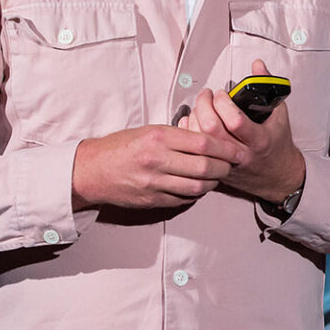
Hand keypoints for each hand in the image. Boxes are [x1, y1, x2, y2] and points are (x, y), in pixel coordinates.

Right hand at [71, 123, 242, 209]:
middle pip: (204, 167)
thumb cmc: (121, 146)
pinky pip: (183, 199)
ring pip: (197, 186)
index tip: (238, 149)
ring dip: (213, 182)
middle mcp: (157, 160)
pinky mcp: (151, 199)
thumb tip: (208, 136)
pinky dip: (196, 193)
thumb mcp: (149, 130)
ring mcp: (154, 183)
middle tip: (233, 164)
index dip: (226, 147)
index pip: (203, 142)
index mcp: (158, 137)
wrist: (91, 170)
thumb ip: (177, 134)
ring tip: (218, 176)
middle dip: (225, 166)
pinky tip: (200, 186)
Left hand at [182, 59, 305, 203]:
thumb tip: (258, 65)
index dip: (223, 102)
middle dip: (204, 105)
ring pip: (199, 139)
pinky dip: (189, 132)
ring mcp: (225, 163)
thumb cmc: (277, 144)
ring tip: (200, 106)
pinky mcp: (215, 167)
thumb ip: (268, 88)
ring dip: (195, 117)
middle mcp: (240, 153)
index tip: (222, 93)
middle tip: (207, 95)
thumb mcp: (279, 114)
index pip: (235, 121)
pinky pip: (193, 150)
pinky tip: (193, 122)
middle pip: (212, 129)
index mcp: (258, 140)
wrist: (277, 175)